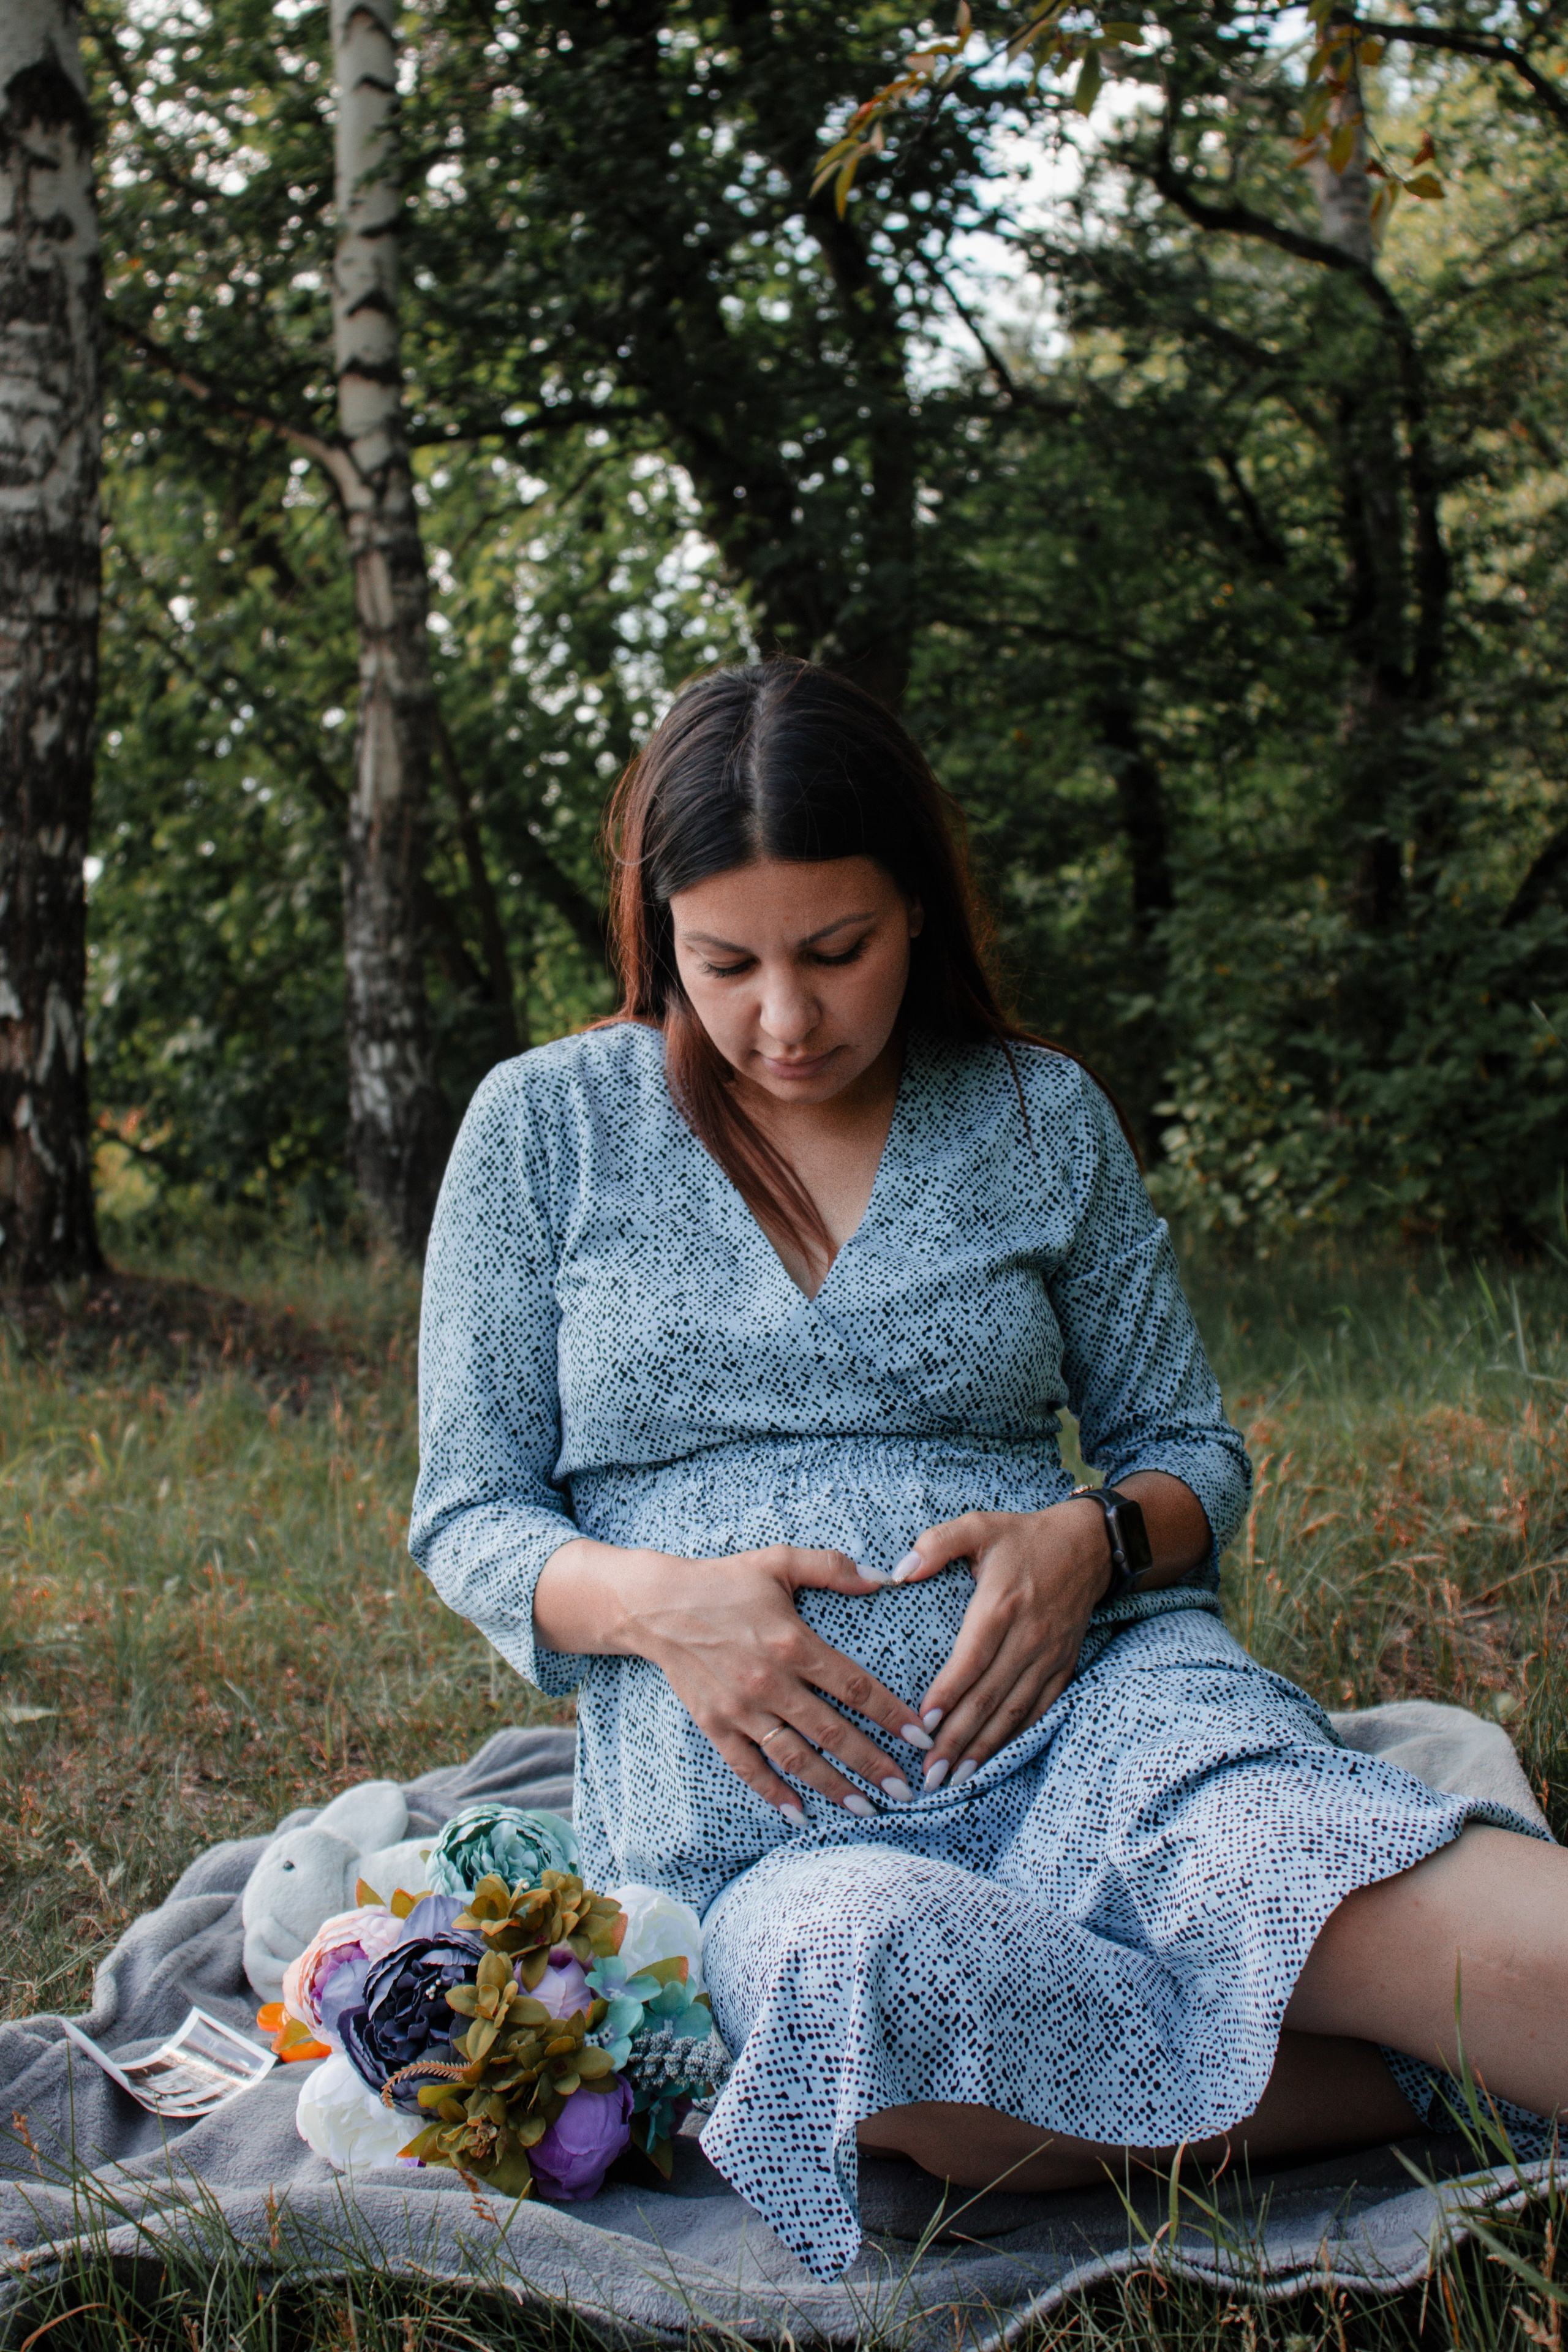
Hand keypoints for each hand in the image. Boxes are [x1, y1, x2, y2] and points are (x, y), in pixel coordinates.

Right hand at [606, 1543, 935, 1820]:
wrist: (656, 1606)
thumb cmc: (723, 1581)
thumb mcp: (778, 1561)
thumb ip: (832, 1567)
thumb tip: (883, 1578)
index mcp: (791, 1643)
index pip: (853, 1686)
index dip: (890, 1713)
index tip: (919, 1736)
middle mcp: (769, 1682)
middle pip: (831, 1732)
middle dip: (872, 1763)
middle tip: (905, 1789)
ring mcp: (740, 1709)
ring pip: (795, 1757)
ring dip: (832, 1785)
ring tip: (865, 1807)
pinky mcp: (715, 1725)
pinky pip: (748, 1768)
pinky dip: (774, 1794)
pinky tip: (800, 1814)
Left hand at [892, 1503, 1111, 1788]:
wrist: (1088, 1545)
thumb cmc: (1024, 1537)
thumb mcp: (979, 1525)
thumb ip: (936, 1544)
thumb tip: (898, 1571)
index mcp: (1001, 1605)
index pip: (970, 1660)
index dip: (947, 1695)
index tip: (922, 1726)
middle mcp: (1028, 1636)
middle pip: (989, 1697)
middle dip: (957, 1739)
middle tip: (929, 1773)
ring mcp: (1048, 1655)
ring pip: (1013, 1711)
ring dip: (984, 1748)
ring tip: (955, 1778)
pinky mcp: (1063, 1666)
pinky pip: (1039, 1710)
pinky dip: (1015, 1737)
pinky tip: (993, 1758)